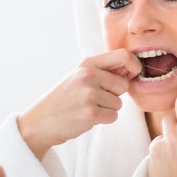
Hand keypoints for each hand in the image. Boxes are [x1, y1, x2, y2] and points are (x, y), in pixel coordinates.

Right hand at [18, 48, 141, 159]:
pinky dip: (104, 119)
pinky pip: (113, 116)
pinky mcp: (90, 113)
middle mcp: (87, 75)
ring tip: (87, 107)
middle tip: (97, 98)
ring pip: (118, 103)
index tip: (132, 76)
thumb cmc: (66, 98)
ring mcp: (88, 94)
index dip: (135, 66)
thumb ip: (105, 71)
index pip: (124, 56)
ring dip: (108, 109)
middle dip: (116, 95)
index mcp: (87, 63)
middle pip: (124, 84)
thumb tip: (134, 69)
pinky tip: (87, 117)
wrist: (41, 120)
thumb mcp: (81, 76)